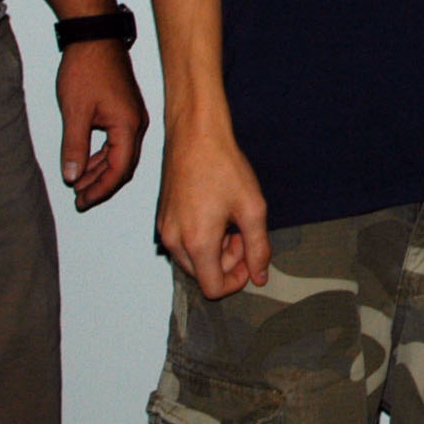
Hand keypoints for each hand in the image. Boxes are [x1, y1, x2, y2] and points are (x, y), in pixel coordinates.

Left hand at [55, 38, 149, 210]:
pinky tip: (86, 161)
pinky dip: (102, 155)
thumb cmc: (87, 68)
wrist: (94, 38)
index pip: (119, 169)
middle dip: (101, 184)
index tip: (83, 200)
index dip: (101, 189)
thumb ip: (74, 147)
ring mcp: (132, 117)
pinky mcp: (124, 110)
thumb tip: (72, 176)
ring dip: (100, 170)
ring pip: (120, 154)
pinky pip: (117, 142)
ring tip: (79, 184)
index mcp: (127, 126)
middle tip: (80, 198)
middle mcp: (136, 123)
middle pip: (123, 165)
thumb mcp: (75, 112)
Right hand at [155, 123, 269, 300]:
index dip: (237, 280)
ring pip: (192, 260)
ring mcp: (165, 229)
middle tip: (243, 234)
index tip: (250, 259)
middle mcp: (174, 241)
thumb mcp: (252, 208)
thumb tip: (259, 277)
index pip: (213, 288)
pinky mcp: (163, 218)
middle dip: (228, 263)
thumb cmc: (223, 166)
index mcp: (196, 242)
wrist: (196, 134)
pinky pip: (183, 243)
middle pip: (203, 275)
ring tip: (231, 221)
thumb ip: (258, 248)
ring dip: (215, 251)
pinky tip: (216, 213)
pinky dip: (201, 238)